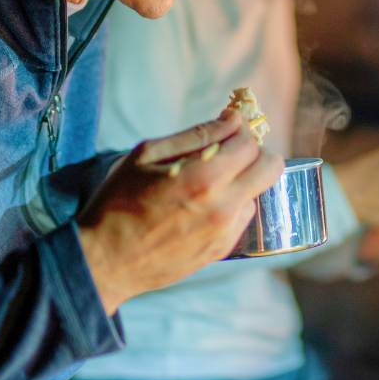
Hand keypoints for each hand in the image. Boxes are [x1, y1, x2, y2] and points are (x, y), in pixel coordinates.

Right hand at [76, 109, 283, 313]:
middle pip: (271, 168)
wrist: (107, 260)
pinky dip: (231, 205)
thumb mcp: (147, 155)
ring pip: (257, 193)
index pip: (250, 143)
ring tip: (207, 183)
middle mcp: (223, 206)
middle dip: (256, 153)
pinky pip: (242, 217)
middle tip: (229, 151)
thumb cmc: (119, 202)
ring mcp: (226, 231)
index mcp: (204, 178)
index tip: (227, 128)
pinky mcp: (222, 250)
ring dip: (242, 181)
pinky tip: (201, 206)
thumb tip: (233, 119)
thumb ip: (195, 135)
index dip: (241, 130)